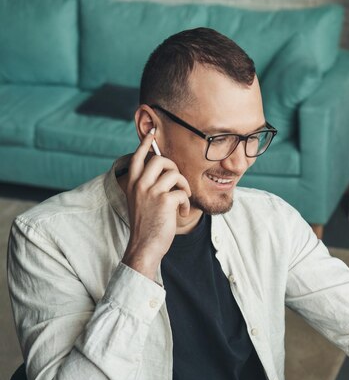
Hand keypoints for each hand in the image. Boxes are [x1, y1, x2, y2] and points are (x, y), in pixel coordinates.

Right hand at [121, 130, 190, 279]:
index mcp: (132, 184)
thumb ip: (146, 186)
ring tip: (182, 198)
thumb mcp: (139, 202)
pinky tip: (182, 213)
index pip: (137, 157)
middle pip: (160, 160)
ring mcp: (151, 191)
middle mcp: (139, 184)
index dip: (146, 143)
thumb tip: (163, 171)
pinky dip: (186, 203)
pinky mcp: (165, 201)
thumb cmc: (145, 226)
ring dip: (183, 186)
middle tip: (177, 182)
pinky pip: (182, 192)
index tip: (153, 132)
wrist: (144, 247)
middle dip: (173, 168)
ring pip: (174, 174)